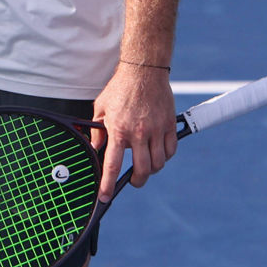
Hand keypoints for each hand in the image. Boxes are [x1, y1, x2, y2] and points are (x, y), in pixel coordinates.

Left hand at [90, 63, 176, 200]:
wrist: (143, 71)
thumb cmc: (120, 88)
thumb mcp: (100, 107)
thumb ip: (97, 130)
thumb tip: (95, 147)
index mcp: (118, 130)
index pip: (113, 164)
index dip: (108, 184)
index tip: (105, 195)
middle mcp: (138, 133)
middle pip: (142, 170)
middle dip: (137, 181)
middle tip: (133, 181)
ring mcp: (156, 130)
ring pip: (158, 163)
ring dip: (151, 169)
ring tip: (145, 166)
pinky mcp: (169, 125)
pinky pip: (171, 150)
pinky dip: (165, 156)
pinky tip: (158, 153)